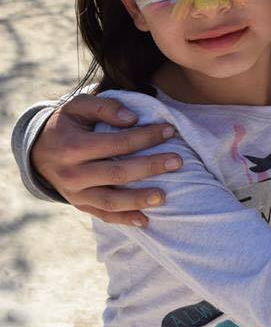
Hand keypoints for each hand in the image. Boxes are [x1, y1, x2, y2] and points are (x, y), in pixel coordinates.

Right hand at [31, 94, 181, 225]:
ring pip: (111, 201)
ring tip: (164, 196)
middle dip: (150, 167)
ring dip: (139, 199)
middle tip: (177, 162)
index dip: (145, 137)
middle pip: (118, 173)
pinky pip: (102, 216)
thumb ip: (104, 107)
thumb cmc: (65, 125)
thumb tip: (133, 118)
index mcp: (74, 146)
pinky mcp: (79, 205)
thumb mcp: (77, 106)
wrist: (36, 152)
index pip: (117, 143)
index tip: (169, 131)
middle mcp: (73, 173)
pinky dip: (124, 220)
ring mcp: (75, 193)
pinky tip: (145, 220)